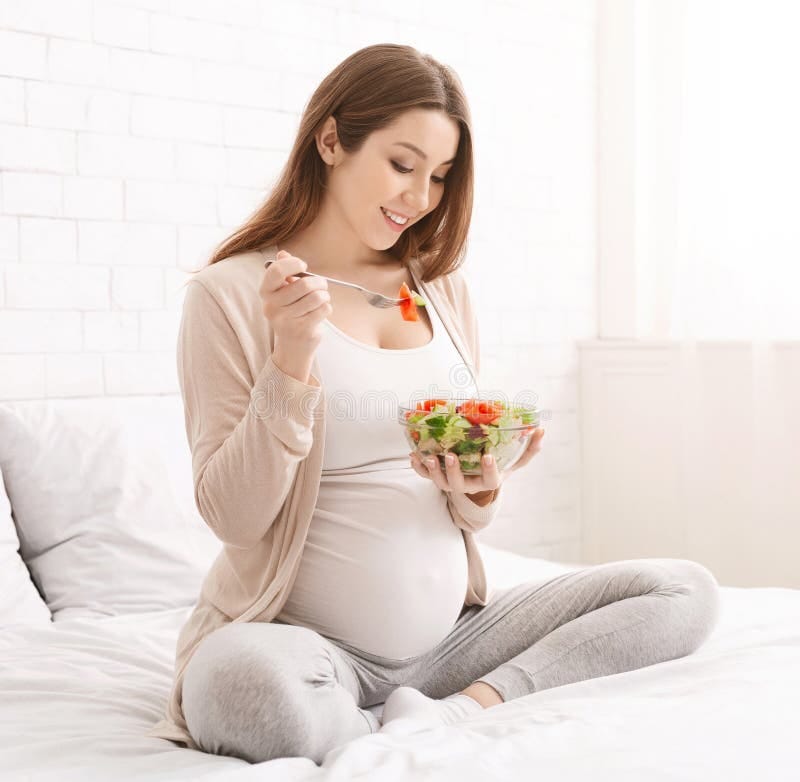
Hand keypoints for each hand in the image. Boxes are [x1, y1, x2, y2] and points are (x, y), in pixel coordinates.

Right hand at [261, 250, 330, 344]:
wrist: (292, 346)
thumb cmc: (291, 313)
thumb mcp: (283, 292)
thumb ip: (284, 272)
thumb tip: (283, 253)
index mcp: (265, 293)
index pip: (276, 271)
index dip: (293, 264)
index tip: (303, 265)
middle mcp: (272, 307)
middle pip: (303, 284)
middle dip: (319, 282)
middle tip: (322, 285)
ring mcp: (286, 320)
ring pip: (316, 297)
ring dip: (324, 295)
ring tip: (322, 299)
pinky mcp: (302, 330)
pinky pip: (323, 309)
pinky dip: (326, 307)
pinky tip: (320, 312)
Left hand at [409, 428, 544, 494]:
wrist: (479, 482)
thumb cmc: (498, 466)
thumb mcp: (515, 460)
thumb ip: (529, 448)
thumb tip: (542, 430)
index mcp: (488, 480)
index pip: (491, 479)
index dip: (489, 469)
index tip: (487, 456)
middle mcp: (470, 484)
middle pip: (460, 484)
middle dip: (453, 472)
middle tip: (450, 457)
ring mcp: (453, 484)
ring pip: (441, 483)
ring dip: (433, 471)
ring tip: (428, 456)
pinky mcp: (439, 479)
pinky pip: (426, 476)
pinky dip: (419, 467)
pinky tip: (413, 455)